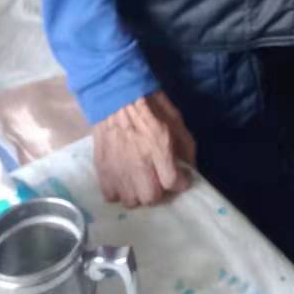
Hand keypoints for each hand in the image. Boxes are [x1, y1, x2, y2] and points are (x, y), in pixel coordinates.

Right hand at [93, 91, 196, 207]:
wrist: (115, 93)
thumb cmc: (148, 104)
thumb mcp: (175, 119)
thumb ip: (186, 145)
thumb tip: (191, 167)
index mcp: (159, 147)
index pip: (173, 182)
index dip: (181, 182)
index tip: (181, 177)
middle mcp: (138, 163)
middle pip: (151, 197)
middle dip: (160, 191)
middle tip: (160, 179)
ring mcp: (117, 168)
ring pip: (131, 200)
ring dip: (139, 193)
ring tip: (141, 181)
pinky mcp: (101, 169)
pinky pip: (111, 195)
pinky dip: (120, 191)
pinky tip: (125, 179)